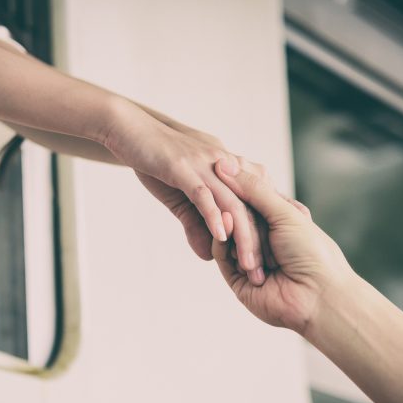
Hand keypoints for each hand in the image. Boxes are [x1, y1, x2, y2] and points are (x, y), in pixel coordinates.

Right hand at [105, 99, 264, 282]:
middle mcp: (224, 165)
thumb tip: (208, 255)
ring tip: (247, 264)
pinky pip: (204, 195)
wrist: (128, 128)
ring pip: (233, 204)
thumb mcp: (181, 195)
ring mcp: (205, 165)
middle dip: (258, 243)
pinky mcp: (183, 168)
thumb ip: (196, 224)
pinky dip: (213, 216)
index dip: (267, 231)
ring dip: (242, 237)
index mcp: (229, 168)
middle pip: (251, 207)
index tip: (275, 261)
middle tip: (261, 274)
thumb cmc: (156, 160)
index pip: (258, 201)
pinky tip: (220, 238)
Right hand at [211, 159, 352, 334]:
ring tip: (228, 215)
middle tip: (218, 188)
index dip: (238, 185)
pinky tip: (225, 230)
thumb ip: (253, 190)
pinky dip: (222, 242)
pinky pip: (221, 255)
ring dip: (229, 225)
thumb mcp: (283, 212)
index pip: (251, 199)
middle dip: (231, 205)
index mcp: (280, 222)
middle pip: (237, 216)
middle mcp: (264, 240)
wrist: (318, 295)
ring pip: (227, 235)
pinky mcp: (237, 280)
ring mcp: (249, 260)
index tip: (220, 167)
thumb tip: (225, 164)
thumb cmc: (312, 251)